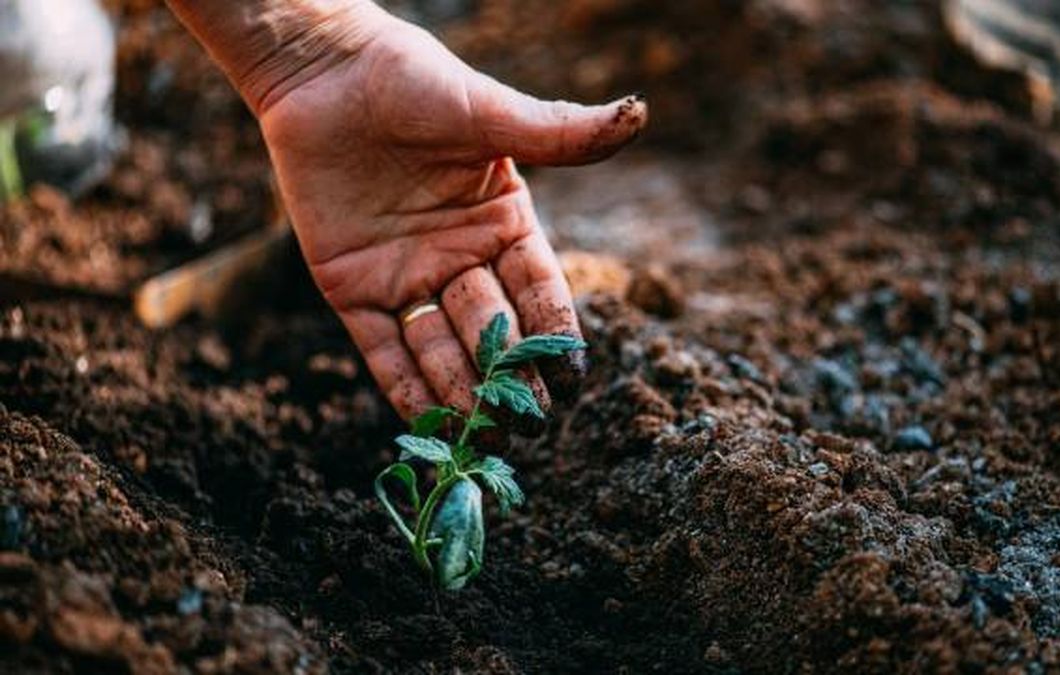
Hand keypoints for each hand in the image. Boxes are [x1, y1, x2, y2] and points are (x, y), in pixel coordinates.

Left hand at [254, 8, 646, 419]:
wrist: (323, 72)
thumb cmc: (411, 81)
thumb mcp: (487, 112)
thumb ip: (557, 132)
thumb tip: (638, 115)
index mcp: (502, 223)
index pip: (537, 288)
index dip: (553, 329)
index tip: (571, 373)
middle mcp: (461, 258)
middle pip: (493, 328)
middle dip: (510, 374)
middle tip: (528, 419)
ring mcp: (408, 277)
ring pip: (441, 348)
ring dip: (462, 392)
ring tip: (483, 435)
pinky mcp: (352, 288)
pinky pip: (382, 347)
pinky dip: (403, 386)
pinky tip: (426, 423)